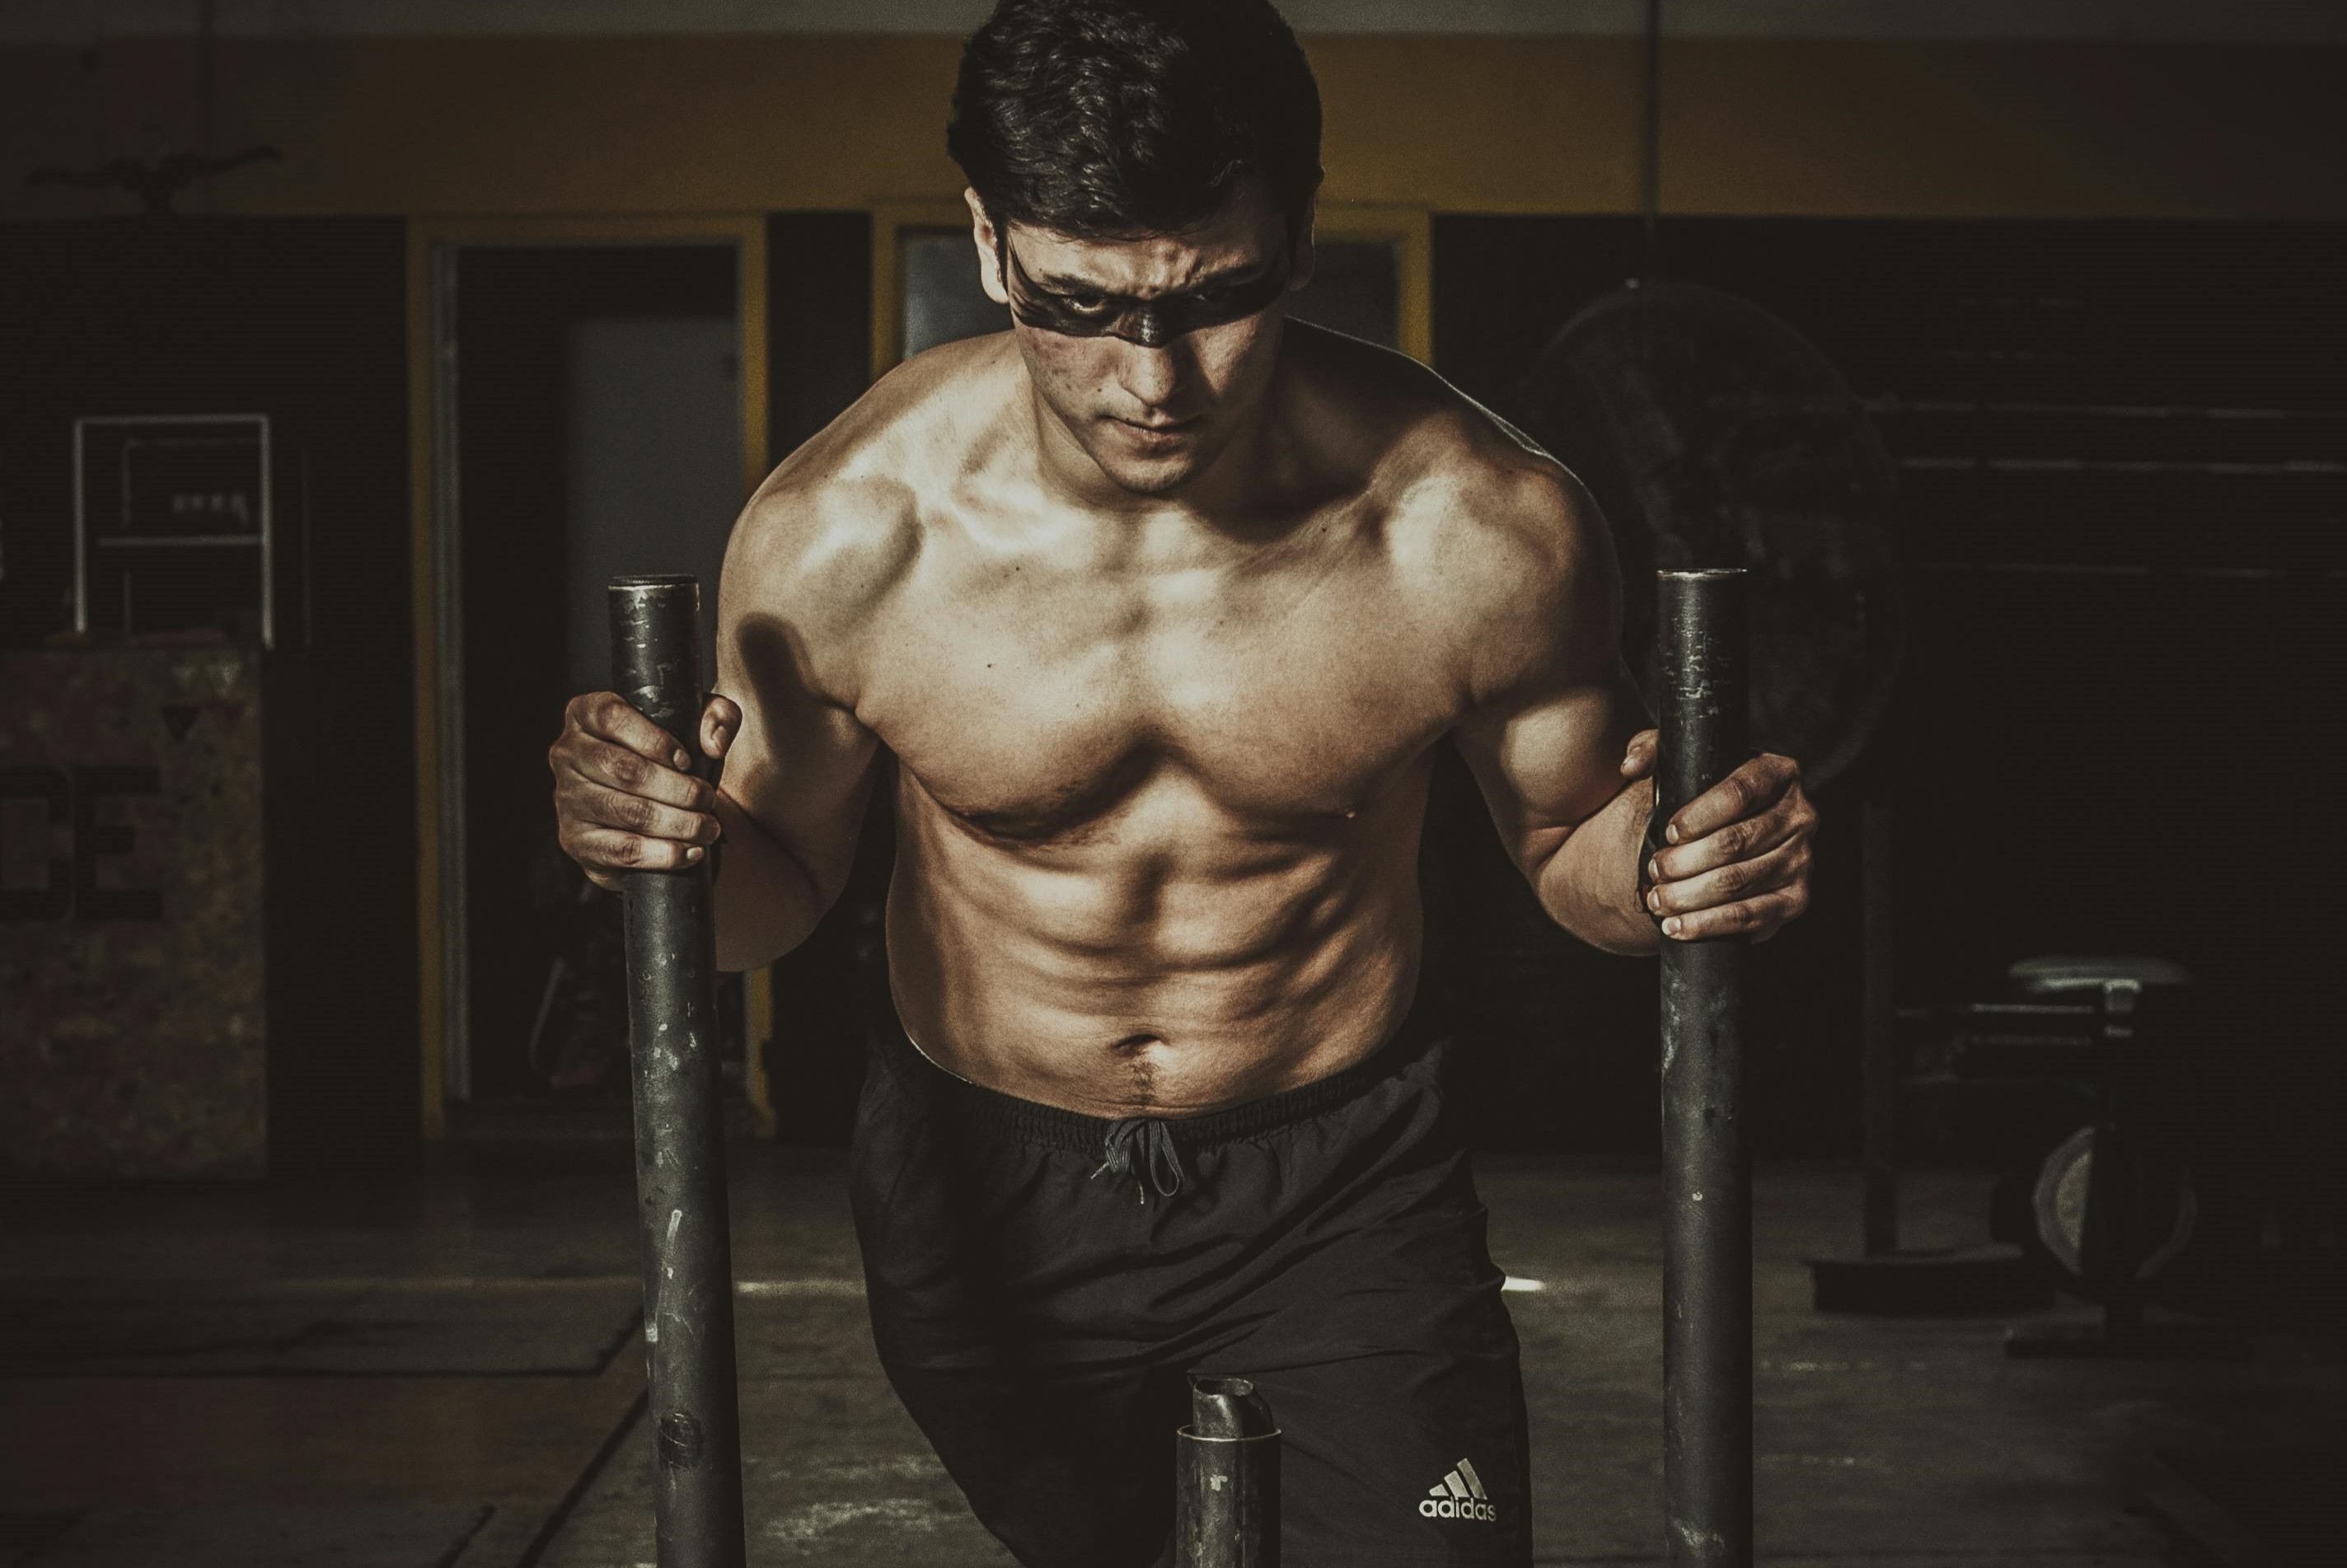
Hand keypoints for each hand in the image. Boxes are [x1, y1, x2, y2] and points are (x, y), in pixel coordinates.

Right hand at [549, 692, 742, 891]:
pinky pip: (622, 850)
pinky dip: (663, 854)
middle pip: (625, 770)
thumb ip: (717, 716)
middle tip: (708, 800)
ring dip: (678, 824)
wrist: (646, 810)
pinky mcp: (576, 840)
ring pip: (627, 812)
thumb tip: (714, 744)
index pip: (612, 717)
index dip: (655, 740)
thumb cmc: (670, 758)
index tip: (687, 761)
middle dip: (678, 789)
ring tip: (708, 828)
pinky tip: (690, 852)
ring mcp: (566, 799)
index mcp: (586, 715)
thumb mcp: (696, 725)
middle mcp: (567, 754)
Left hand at [1618, 731, 1815, 942]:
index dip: (1699, 816)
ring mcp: (1802, 860)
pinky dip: (1707, 924)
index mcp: (1779, 773)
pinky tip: (1676, 926)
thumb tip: (1630, 766)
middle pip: (1736, 842)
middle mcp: (1801, 816)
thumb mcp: (1680, 763)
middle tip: (1654, 869)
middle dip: (1685, 861)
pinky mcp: (1794, 900)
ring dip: (1689, 895)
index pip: (1740, 792)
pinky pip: (1748, 917)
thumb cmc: (1702, 798)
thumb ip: (1652, 750)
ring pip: (1737, 882)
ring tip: (1657, 898)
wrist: (1729, 839)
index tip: (1669, 831)